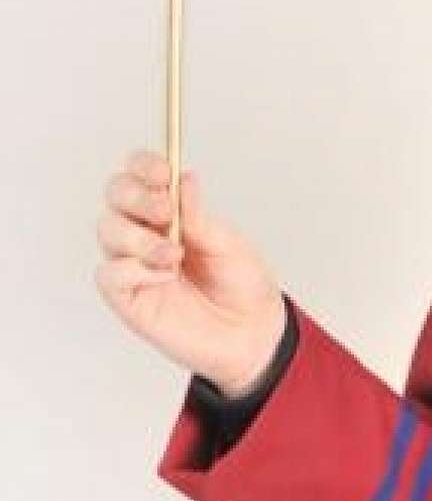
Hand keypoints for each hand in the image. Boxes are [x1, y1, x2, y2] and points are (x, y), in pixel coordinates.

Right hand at [95, 149, 287, 393]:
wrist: (254, 334)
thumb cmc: (243, 287)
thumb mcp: (229, 245)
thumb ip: (199, 217)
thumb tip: (183, 178)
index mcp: (171, 213)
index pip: (141, 175)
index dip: (143, 166)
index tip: (163, 172)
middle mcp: (146, 233)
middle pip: (115, 195)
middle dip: (135, 196)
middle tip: (165, 211)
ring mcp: (134, 265)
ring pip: (108, 231)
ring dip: (139, 237)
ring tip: (174, 255)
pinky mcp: (128, 298)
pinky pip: (109, 274)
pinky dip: (133, 270)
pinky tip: (163, 278)